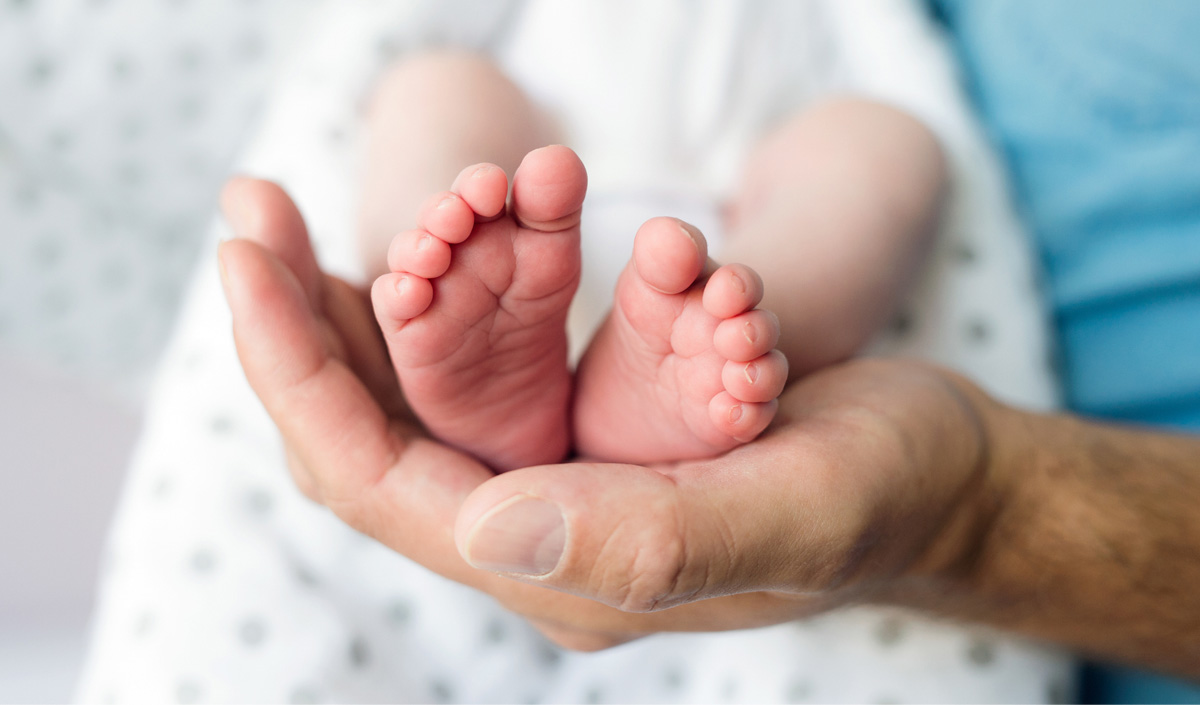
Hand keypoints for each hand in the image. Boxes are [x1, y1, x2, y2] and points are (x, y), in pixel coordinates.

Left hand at [219, 178, 994, 649]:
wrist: (938, 482)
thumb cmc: (884, 494)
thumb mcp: (794, 507)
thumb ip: (652, 537)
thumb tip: (483, 534)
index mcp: (565, 566)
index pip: (377, 477)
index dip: (297, 371)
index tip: (246, 257)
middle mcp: (538, 535)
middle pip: (363, 438)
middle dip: (291, 328)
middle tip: (248, 210)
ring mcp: (553, 487)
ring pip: (402, 405)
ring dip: (339, 309)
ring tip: (285, 221)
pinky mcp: (580, 439)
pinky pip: (459, 378)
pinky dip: (413, 304)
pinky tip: (393, 248)